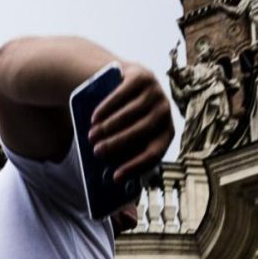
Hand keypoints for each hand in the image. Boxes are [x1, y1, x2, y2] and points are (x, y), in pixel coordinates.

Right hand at [86, 63, 173, 179]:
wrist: (125, 81)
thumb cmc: (124, 119)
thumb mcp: (128, 135)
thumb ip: (123, 154)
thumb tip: (111, 181)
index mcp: (166, 132)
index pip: (154, 153)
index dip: (134, 166)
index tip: (114, 177)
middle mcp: (165, 111)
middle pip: (140, 131)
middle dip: (116, 143)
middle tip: (96, 151)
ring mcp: (155, 91)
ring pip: (130, 113)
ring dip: (108, 127)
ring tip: (91, 135)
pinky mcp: (141, 76)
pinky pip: (122, 95)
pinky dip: (107, 108)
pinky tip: (94, 118)